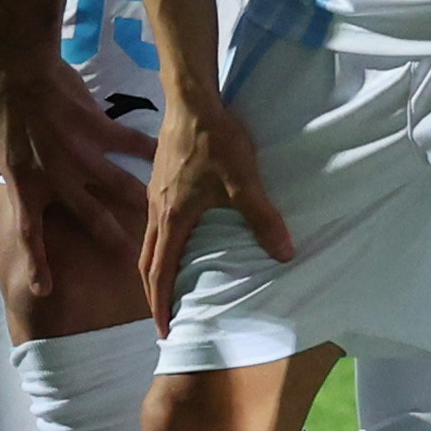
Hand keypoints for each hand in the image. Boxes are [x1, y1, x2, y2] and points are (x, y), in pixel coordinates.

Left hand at [0, 43, 149, 262]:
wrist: (17, 66)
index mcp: (25, 184)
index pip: (30, 234)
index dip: (38, 265)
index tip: (46, 290)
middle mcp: (58, 178)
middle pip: (90, 216)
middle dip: (111, 240)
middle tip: (132, 261)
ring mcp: (82, 154)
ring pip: (117, 186)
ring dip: (138, 202)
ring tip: (158, 216)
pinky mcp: (98, 129)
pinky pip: (128, 143)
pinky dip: (148, 150)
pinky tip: (167, 156)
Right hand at [135, 90, 289, 331]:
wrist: (192, 100)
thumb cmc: (215, 141)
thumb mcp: (244, 182)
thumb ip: (263, 219)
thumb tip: (285, 254)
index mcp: (172, 218)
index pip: (159, 273)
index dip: (161, 305)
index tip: (164, 331)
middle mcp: (156, 211)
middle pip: (145, 263)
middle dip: (153, 295)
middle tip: (164, 319)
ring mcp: (154, 194)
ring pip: (148, 242)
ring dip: (155, 269)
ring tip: (169, 287)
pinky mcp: (160, 179)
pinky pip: (154, 223)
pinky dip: (160, 245)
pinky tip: (178, 240)